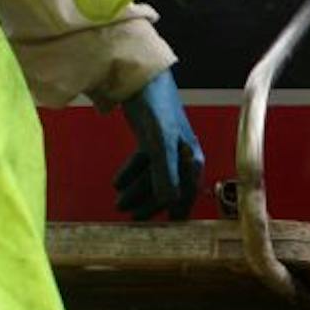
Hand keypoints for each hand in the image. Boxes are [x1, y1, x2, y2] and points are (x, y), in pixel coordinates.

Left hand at [116, 70, 203, 219]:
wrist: (142, 78)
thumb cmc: (157, 108)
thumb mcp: (160, 144)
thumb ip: (164, 174)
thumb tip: (169, 203)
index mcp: (192, 159)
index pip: (185, 194)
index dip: (174, 212)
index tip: (162, 231)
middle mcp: (183, 156)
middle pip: (167, 187)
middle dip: (149, 203)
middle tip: (130, 217)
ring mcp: (167, 148)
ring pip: (153, 177)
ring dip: (137, 191)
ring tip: (119, 202)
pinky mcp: (151, 140)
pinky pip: (143, 164)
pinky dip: (131, 174)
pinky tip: (117, 183)